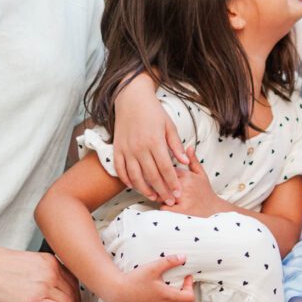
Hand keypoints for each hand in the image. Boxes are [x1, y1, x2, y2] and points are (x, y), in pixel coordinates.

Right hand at [0, 246, 80, 301]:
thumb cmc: (1, 264)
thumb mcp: (30, 261)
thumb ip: (43, 271)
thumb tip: (51, 286)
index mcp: (50, 261)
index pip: (73, 279)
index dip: (76, 292)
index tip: (75, 299)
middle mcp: (51, 272)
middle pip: (73, 292)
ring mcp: (44, 285)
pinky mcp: (34, 299)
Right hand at [113, 74, 187, 205]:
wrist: (131, 99)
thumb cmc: (153, 112)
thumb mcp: (169, 125)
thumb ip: (176, 145)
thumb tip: (185, 162)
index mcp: (154, 141)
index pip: (165, 168)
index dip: (172, 183)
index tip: (178, 193)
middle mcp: (139, 148)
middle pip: (152, 176)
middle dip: (162, 191)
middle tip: (170, 201)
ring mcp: (126, 149)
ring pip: (135, 177)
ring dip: (145, 190)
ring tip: (154, 197)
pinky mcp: (117, 149)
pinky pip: (120, 170)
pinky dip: (127, 180)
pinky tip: (135, 186)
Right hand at [113, 255, 195, 301]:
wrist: (119, 292)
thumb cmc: (136, 279)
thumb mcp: (154, 267)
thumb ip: (170, 261)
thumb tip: (184, 257)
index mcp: (167, 297)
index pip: (189, 298)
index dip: (190, 286)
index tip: (187, 278)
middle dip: (185, 293)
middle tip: (180, 283)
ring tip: (174, 294)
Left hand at [160, 148, 222, 217]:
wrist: (214, 210)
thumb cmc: (205, 192)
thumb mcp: (201, 174)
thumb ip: (193, 160)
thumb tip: (189, 146)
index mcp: (187, 175)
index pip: (166, 169)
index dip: (160, 172)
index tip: (157, 174)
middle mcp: (184, 185)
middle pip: (161, 182)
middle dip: (156, 184)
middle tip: (156, 186)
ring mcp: (183, 198)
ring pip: (161, 194)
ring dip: (159, 196)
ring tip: (161, 197)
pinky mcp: (182, 210)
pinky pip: (164, 207)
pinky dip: (163, 207)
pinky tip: (167, 206)